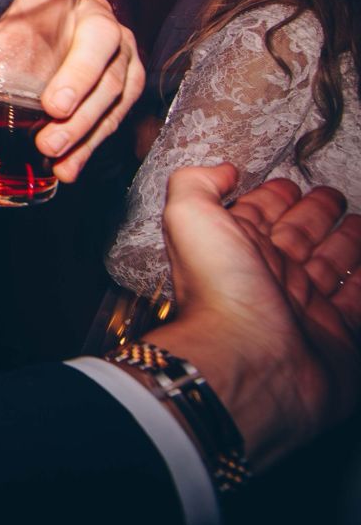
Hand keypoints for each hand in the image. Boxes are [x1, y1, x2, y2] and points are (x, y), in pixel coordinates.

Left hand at [0, 0, 177, 181]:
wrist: (7, 95)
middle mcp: (96, 17)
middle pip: (103, 41)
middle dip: (80, 76)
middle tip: (50, 109)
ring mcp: (116, 56)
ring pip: (113, 87)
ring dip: (83, 122)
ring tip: (48, 151)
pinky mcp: (121, 93)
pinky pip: (115, 118)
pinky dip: (89, 145)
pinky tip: (64, 171)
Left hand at [144, 165, 360, 468]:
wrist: (249, 363)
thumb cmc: (217, 290)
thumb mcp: (190, 217)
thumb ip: (197, 184)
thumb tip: (223, 170)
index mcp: (235, 248)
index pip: (258, 214)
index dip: (273, 196)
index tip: (290, 183)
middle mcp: (268, 276)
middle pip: (298, 236)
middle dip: (314, 214)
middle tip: (333, 197)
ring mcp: (303, 307)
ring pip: (330, 265)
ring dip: (346, 243)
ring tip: (360, 223)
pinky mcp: (338, 336)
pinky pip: (358, 300)